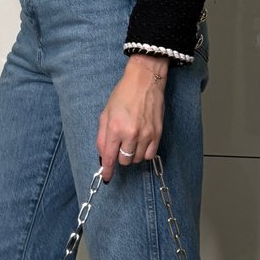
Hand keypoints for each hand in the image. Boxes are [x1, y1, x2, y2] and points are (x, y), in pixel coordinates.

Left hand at [97, 54, 168, 180]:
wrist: (145, 81)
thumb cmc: (123, 94)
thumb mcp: (105, 113)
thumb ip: (102, 136)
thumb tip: (103, 155)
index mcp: (115, 128)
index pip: (110, 157)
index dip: (107, 170)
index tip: (106, 177)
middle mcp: (131, 134)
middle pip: (124, 161)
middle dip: (119, 156)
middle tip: (120, 144)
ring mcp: (146, 135)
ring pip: (137, 159)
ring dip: (132, 154)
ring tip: (131, 140)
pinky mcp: (158, 134)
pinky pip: (150, 155)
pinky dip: (144, 152)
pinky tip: (141, 142)